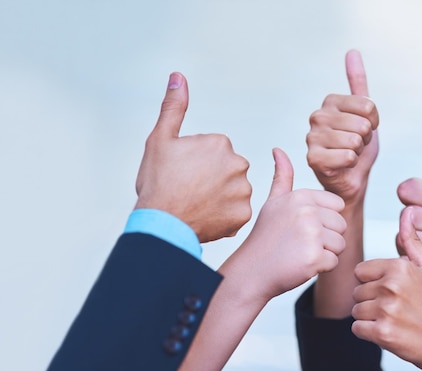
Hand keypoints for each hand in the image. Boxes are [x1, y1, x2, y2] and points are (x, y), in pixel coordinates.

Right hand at [134, 72, 252, 242]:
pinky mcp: (243, 215)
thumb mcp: (160, 139)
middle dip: (211, 179)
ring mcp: (243, 191)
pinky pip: (236, 213)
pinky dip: (224, 216)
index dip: (194, 163)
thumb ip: (174, 107)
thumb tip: (178, 76)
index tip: (181, 173)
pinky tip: (206, 217)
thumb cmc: (157, 181)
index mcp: (220, 143)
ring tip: (196, 204)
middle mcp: (238, 164)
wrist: (161, 223)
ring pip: (232, 191)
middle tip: (188, 190)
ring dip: (219, 197)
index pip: (213, 151)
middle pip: (226, 170)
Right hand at [220, 148, 346, 301]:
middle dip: (326, 239)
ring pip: (340, 245)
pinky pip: (334, 262)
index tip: (301, 228)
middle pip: (341, 226)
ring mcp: (311, 235)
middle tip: (300, 244)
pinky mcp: (315, 257)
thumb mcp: (272, 203)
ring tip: (300, 253)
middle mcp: (306, 212)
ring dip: (324, 254)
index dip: (324, 220)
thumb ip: (282, 177)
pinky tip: (300, 265)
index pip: (337, 206)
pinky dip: (320, 268)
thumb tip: (278, 150)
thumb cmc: (265, 239)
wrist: (251, 272)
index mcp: (300, 196)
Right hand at [306, 49, 378, 205]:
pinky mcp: (312, 158)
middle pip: (362, 124)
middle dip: (365, 138)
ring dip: (358, 151)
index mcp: (330, 102)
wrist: (350, 179)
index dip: (373, 122)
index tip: (364, 131)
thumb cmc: (357, 146)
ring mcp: (312, 137)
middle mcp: (317, 116)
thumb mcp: (364, 113)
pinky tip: (342, 166)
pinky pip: (348, 156)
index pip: (368, 106)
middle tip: (355, 146)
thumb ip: (358, 84)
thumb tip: (352, 52)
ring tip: (348, 155)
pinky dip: (351, 164)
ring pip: (355, 140)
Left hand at [352, 207, 421, 370]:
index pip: (360, 272)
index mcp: (400, 267)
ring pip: (356, 310)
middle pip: (357, 291)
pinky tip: (389, 332)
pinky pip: (356, 328)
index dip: (373, 283)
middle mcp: (392, 285)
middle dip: (371, 301)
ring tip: (394, 320)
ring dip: (369, 318)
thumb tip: (406, 213)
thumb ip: (413, 243)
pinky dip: (368, 333)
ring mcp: (387, 309)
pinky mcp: (382, 332)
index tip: (392, 292)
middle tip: (396, 309)